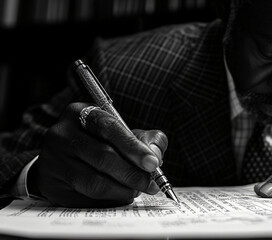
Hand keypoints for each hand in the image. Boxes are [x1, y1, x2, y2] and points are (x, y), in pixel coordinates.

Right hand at [28, 102, 167, 206]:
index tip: (153, 163)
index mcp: (81, 113)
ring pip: (94, 182)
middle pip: (102, 156)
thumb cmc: (102, 143)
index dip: (133, 147)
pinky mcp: (52, 185)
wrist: (65, 159)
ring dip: (122, 189)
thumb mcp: (124, 133)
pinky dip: (109, 200)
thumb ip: (147, 139)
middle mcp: (61, 134)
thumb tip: (156, 154)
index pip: (109, 128)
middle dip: (132, 173)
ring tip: (136, 190)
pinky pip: (86, 198)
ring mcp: (53, 161)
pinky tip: (120, 195)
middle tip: (150, 183)